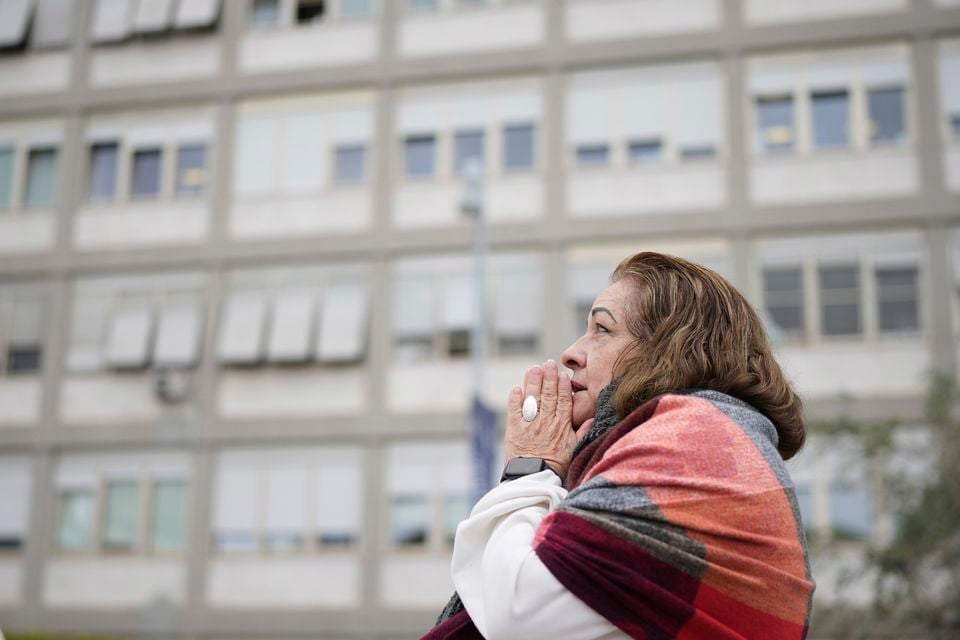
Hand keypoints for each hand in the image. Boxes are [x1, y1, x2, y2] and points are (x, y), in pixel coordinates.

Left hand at [504, 359, 577, 479]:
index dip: (563, 386)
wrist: (534, 478)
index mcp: (561, 426)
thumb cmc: (555, 465)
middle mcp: (546, 422)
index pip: (563, 401)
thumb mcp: (574, 449)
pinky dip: (515, 398)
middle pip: (548, 395)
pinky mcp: (514, 428)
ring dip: (533, 382)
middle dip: (548, 377)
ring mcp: (529, 424)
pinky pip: (514, 409)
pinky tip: (517, 387)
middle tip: (548, 363)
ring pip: (532, 398)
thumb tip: (593, 418)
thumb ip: (583, 432)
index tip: (563, 374)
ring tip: (534, 368)